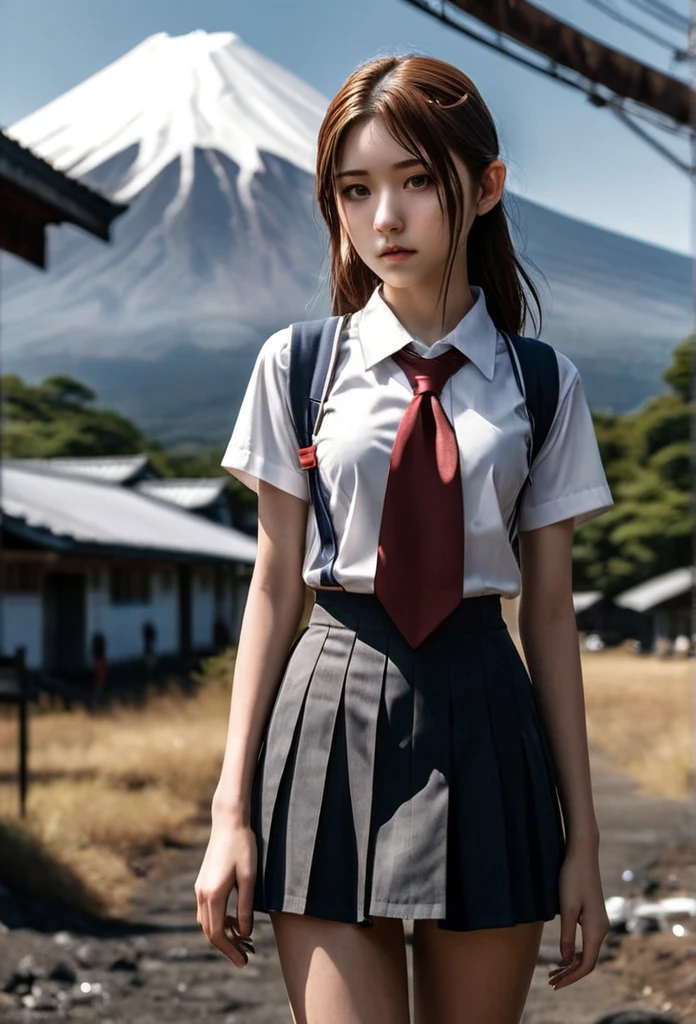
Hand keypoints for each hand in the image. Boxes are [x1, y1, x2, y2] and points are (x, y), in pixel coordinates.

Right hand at [194, 819, 256, 967]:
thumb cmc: (242, 847)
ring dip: (223, 935)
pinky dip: (219, 921)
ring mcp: (200, 888)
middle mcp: (202, 894)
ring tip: (243, 942)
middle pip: (210, 931)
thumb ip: (245, 907)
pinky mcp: (203, 882)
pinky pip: (208, 910)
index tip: (243, 962)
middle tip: (245, 957)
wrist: (228, 822)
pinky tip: (235, 922)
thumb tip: (245, 934)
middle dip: (227, 947)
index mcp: (213, 894)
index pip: (217, 934)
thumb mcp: (249, 878)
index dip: (229, 951)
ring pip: (207, 922)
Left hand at [548, 845, 610, 989]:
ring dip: (571, 964)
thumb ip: (567, 935)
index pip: (587, 963)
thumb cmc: (572, 878)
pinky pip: (586, 942)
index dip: (572, 977)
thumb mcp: (566, 908)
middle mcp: (601, 929)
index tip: (555, 984)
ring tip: (553, 972)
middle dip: (570, 974)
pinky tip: (562, 955)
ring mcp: (598, 923)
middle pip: (588, 961)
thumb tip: (566, 959)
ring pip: (587, 952)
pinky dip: (574, 952)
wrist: (582, 855)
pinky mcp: (593, 916)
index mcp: (596, 929)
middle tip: (550, 982)